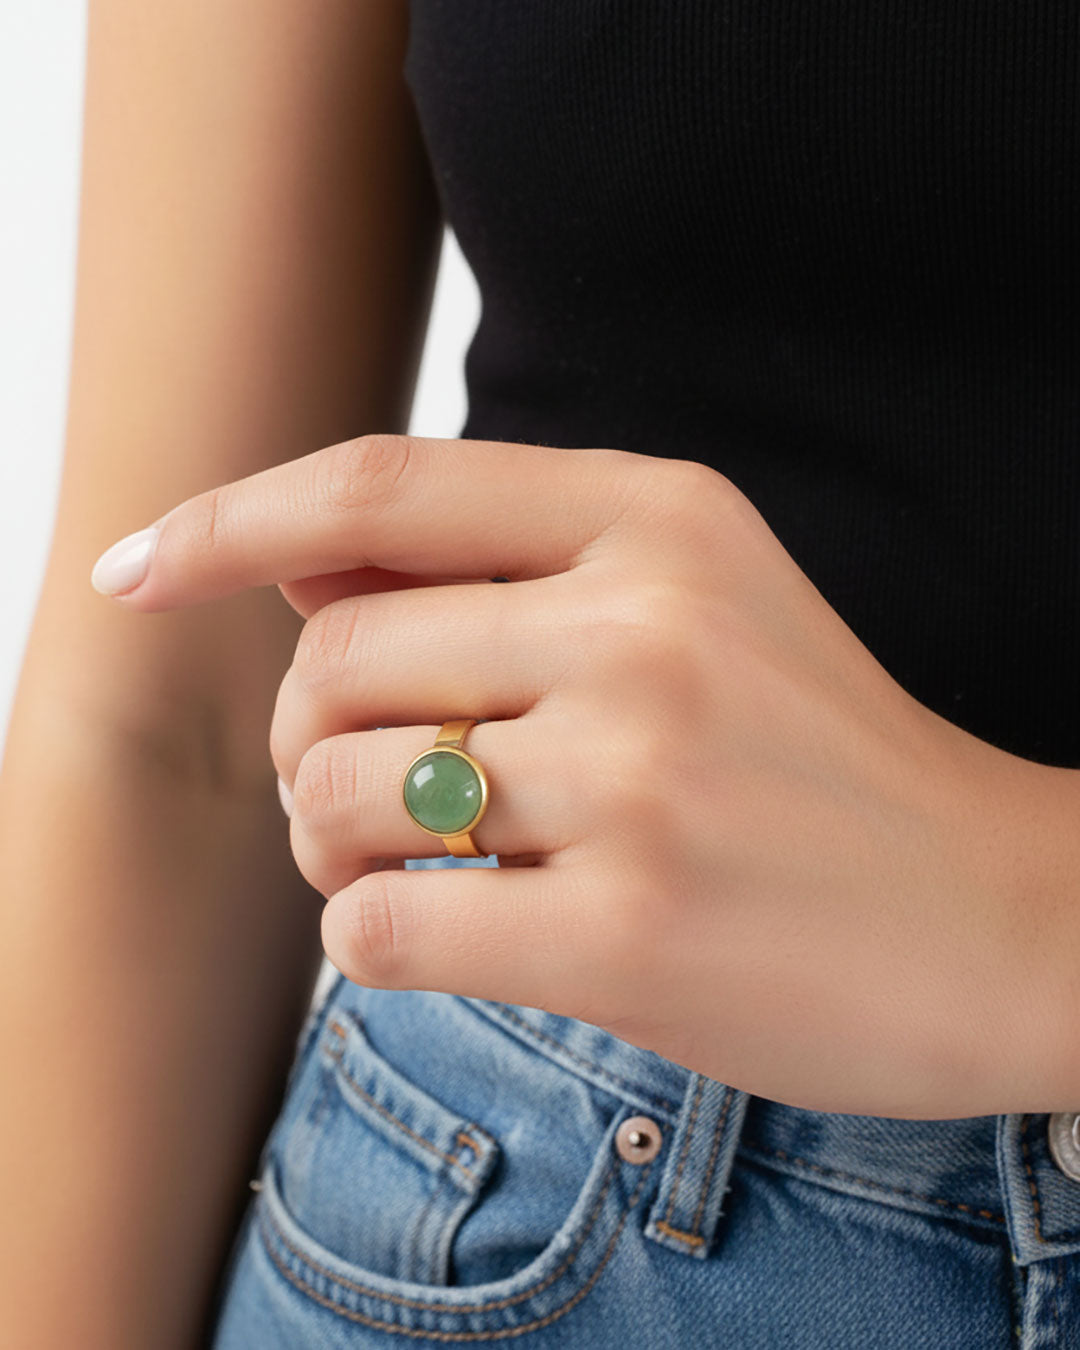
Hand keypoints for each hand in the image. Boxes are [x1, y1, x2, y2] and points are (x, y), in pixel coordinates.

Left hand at [93, 432, 1058, 1118]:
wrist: (995, 915)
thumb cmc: (819, 762)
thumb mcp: (692, 604)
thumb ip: (493, 569)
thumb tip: (284, 558)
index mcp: (661, 519)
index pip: (377, 488)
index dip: (228, 518)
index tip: (137, 565)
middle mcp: (646, 627)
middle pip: (331, 660)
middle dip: (303, 739)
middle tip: (349, 791)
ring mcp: (640, 780)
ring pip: (334, 793)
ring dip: (326, 842)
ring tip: (398, 865)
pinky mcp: (628, 933)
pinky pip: (376, 928)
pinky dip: (369, 939)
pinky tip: (438, 935)